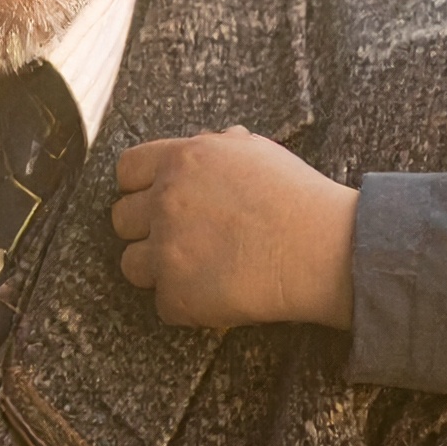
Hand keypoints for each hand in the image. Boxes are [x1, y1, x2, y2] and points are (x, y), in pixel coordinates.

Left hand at [112, 126, 357, 330]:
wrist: (325, 249)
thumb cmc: (299, 198)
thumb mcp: (256, 152)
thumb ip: (219, 146)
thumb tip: (208, 140)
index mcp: (180, 161)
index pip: (127, 171)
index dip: (139, 188)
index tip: (156, 201)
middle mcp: (165, 201)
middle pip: (121, 219)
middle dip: (146, 229)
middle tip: (183, 239)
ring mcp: (167, 250)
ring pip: (131, 265)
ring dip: (158, 269)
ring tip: (199, 270)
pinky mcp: (176, 294)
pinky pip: (162, 304)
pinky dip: (185, 305)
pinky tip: (218, 294)